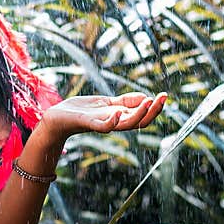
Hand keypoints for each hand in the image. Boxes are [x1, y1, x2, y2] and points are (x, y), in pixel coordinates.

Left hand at [41, 92, 166, 138]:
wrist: (58, 117)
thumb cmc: (82, 110)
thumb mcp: (107, 103)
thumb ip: (125, 101)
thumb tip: (147, 97)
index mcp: (119, 118)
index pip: (142, 116)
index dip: (155, 108)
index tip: (165, 96)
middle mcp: (113, 123)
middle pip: (139, 122)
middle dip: (153, 111)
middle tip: (163, 98)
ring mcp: (101, 124)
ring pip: (124, 125)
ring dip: (138, 115)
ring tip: (148, 102)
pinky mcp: (87, 123)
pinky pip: (102, 127)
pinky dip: (111, 122)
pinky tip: (117, 112)